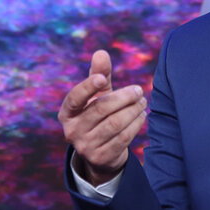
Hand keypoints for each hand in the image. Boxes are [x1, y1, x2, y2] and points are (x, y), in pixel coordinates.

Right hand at [59, 50, 147, 184]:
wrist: (101, 152)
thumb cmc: (99, 115)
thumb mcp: (98, 96)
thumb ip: (99, 75)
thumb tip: (101, 53)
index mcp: (67, 113)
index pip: (74, 98)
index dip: (88, 87)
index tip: (103, 78)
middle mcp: (72, 130)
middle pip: (101, 109)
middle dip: (123, 97)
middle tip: (139, 90)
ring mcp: (85, 146)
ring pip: (114, 124)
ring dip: (133, 110)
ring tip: (142, 102)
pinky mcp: (101, 157)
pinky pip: (123, 138)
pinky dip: (135, 124)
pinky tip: (142, 116)